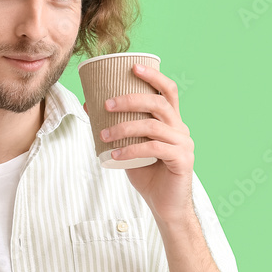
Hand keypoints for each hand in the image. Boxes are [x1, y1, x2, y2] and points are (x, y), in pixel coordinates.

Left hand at [93, 63, 194, 224]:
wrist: (165, 205)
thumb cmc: (147, 174)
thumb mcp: (128, 146)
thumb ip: (116, 127)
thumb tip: (88, 105)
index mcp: (171, 121)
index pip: (168, 91)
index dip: (153, 76)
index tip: (133, 67)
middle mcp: (180, 129)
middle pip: (159, 104)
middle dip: (131, 100)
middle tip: (106, 104)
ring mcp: (183, 144)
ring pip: (154, 126)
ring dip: (125, 127)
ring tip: (104, 134)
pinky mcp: (182, 160)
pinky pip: (154, 149)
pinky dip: (131, 150)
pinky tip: (114, 155)